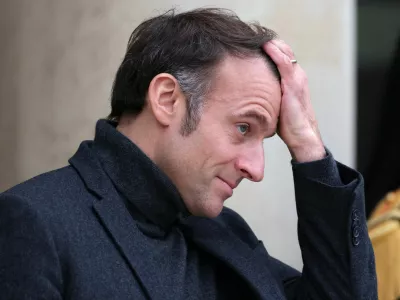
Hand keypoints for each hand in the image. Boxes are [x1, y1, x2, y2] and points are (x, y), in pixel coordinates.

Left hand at [263, 40, 324, 161]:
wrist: (301, 135)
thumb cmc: (288, 124)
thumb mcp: (276, 105)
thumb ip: (269, 95)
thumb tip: (249, 96)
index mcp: (293, 79)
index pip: (282, 57)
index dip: (270, 49)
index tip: (254, 45)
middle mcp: (297, 75)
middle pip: (283, 51)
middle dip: (269, 43)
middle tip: (252, 38)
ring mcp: (296, 77)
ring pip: (284, 52)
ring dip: (271, 43)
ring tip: (257, 36)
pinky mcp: (293, 83)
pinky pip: (283, 62)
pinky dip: (274, 51)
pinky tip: (265, 45)